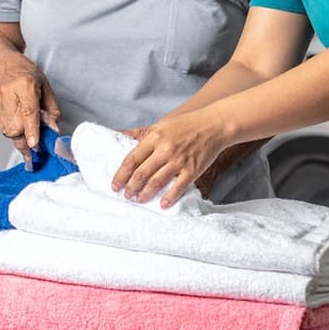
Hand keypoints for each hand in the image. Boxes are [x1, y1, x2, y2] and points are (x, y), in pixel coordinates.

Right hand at [0, 67, 60, 167]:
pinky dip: (13, 133)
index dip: (31, 130)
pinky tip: (20, 130)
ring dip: (20, 140)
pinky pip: (3, 128)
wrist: (2, 66)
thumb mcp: (45, 86)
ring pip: (8, 131)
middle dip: (25, 142)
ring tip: (29, 142)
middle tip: (36, 151)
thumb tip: (53, 129)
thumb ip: (50, 109)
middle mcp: (9, 94)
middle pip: (15, 126)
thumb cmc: (26, 74)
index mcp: (25, 85)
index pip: (28, 111)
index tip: (35, 144)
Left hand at [110, 112, 228, 207]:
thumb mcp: (161, 124)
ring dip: (145, 194)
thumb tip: (123, 139)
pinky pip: (179, 187)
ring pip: (157, 181)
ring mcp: (179, 160)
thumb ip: (143, 136)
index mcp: (155, 137)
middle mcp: (165, 149)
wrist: (213, 124)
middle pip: (142, 172)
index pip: (132, 159)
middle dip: (131, 187)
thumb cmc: (186, 124)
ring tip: (139, 200)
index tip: (115, 185)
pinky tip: (163, 205)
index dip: (121, 174)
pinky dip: (170, 197)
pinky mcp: (193, 169)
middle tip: (126, 195)